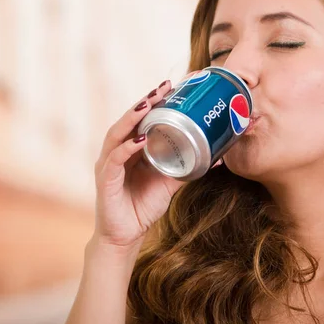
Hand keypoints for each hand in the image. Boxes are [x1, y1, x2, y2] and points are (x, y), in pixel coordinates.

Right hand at [93, 80, 184, 248]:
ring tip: (149, 104)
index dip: (153, 102)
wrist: (126, 236)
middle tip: (163, 88)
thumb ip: (187, 168)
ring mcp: (108, 164)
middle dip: (145, 102)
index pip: (140, 120)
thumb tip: (217, 157)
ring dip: (133, 117)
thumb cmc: (143, 207)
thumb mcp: (169, 183)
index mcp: (130, 149)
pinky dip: (127, 147)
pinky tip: (140, 139)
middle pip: (128, 120)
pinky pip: (115, 158)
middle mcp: (117, 152)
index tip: (171, 86)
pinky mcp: (105, 179)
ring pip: (117, 133)